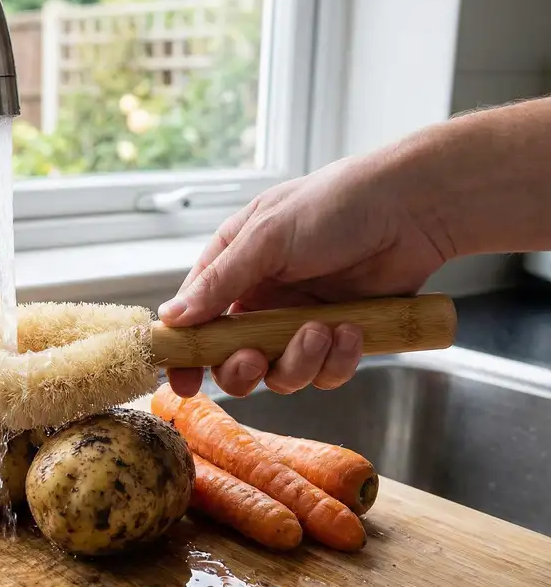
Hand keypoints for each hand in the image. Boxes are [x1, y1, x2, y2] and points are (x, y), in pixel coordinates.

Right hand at [158, 152, 454, 398]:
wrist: (414, 208)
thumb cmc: (336, 204)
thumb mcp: (267, 237)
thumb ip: (219, 283)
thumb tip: (171, 318)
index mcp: (235, 267)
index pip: (195, 318)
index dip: (186, 353)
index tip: (183, 383)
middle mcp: (262, 299)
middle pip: (232, 360)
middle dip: (242, 368)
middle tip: (256, 359)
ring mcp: (299, 321)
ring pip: (280, 373)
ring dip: (299, 362)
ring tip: (324, 331)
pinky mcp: (338, 338)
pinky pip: (324, 373)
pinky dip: (338, 360)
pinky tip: (353, 330)